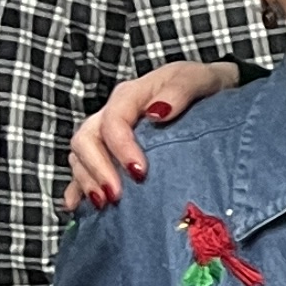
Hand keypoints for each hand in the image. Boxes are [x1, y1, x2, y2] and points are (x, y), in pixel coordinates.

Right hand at [63, 61, 238, 210]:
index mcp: (129, 96)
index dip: (121, 148)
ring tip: (104, 204)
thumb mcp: (195, 79)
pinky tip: (77, 206)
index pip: (113, 121)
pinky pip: (84, 169)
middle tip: (116, 195)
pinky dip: (77, 188)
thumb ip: (178, 92)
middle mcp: (111, 115)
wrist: (209, 91)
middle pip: (86, 140)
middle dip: (98, 169)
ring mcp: (106, 134)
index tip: (139, 172)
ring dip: (87, 181)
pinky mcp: (110, 152)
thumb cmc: (200, 84)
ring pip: (80, 156)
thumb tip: (157, 113)